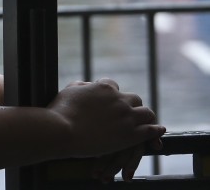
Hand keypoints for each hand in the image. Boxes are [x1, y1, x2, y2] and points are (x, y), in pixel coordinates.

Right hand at [46, 79, 165, 160]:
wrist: (62, 131)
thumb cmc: (61, 111)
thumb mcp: (69, 91)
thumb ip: (82, 86)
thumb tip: (87, 85)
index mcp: (104, 87)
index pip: (113, 85)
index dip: (111, 93)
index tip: (109, 101)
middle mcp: (119, 100)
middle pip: (134, 98)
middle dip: (131, 104)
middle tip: (127, 113)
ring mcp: (127, 117)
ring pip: (147, 113)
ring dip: (145, 116)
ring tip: (145, 122)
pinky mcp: (131, 135)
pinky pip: (151, 130)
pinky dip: (156, 129)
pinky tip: (159, 130)